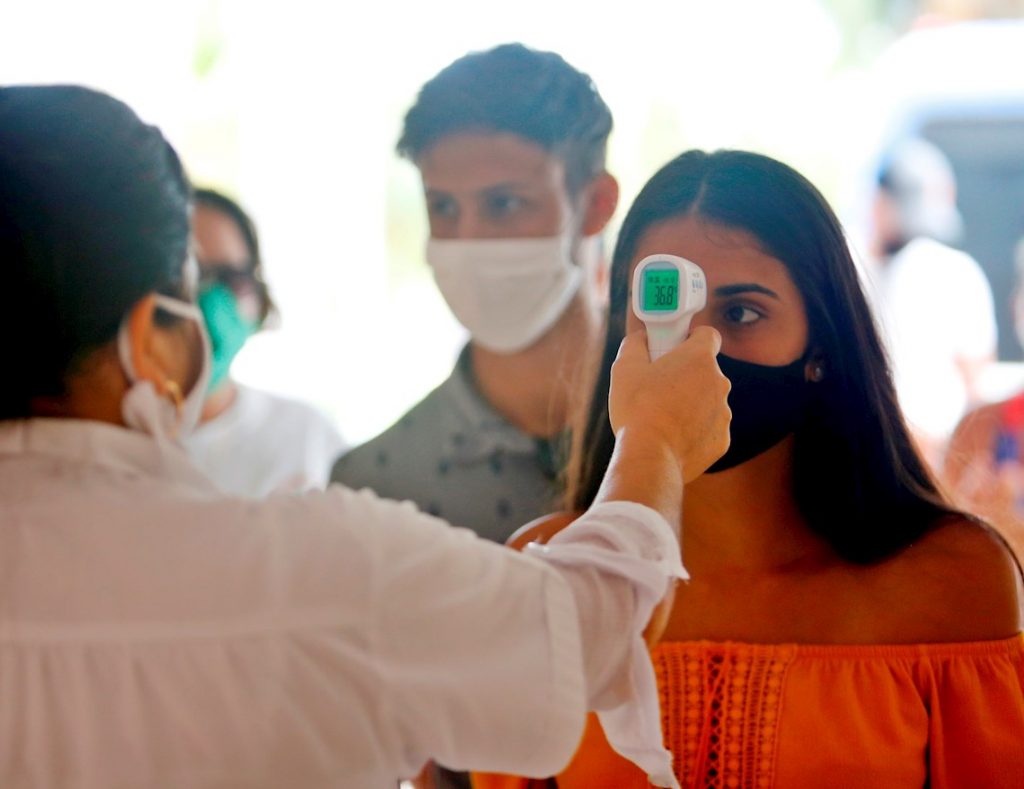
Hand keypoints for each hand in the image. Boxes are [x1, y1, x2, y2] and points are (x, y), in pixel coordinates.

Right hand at [609, 326, 730, 482]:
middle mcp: (719, 383)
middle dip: (686, 375)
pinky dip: (694, 430)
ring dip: (691, 403)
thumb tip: (640, 338)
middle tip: (659, 386)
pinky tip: (672, 437)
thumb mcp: (625, 368)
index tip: (676, 348)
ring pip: (708, 400)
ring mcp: (723, 413)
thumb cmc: (637, 410)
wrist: (650, 457)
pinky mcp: (722, 440)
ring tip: (662, 417)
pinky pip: (709, 427)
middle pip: (706, 370)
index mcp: (699, 359)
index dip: (692, 338)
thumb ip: (635, 344)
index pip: (708, 335)